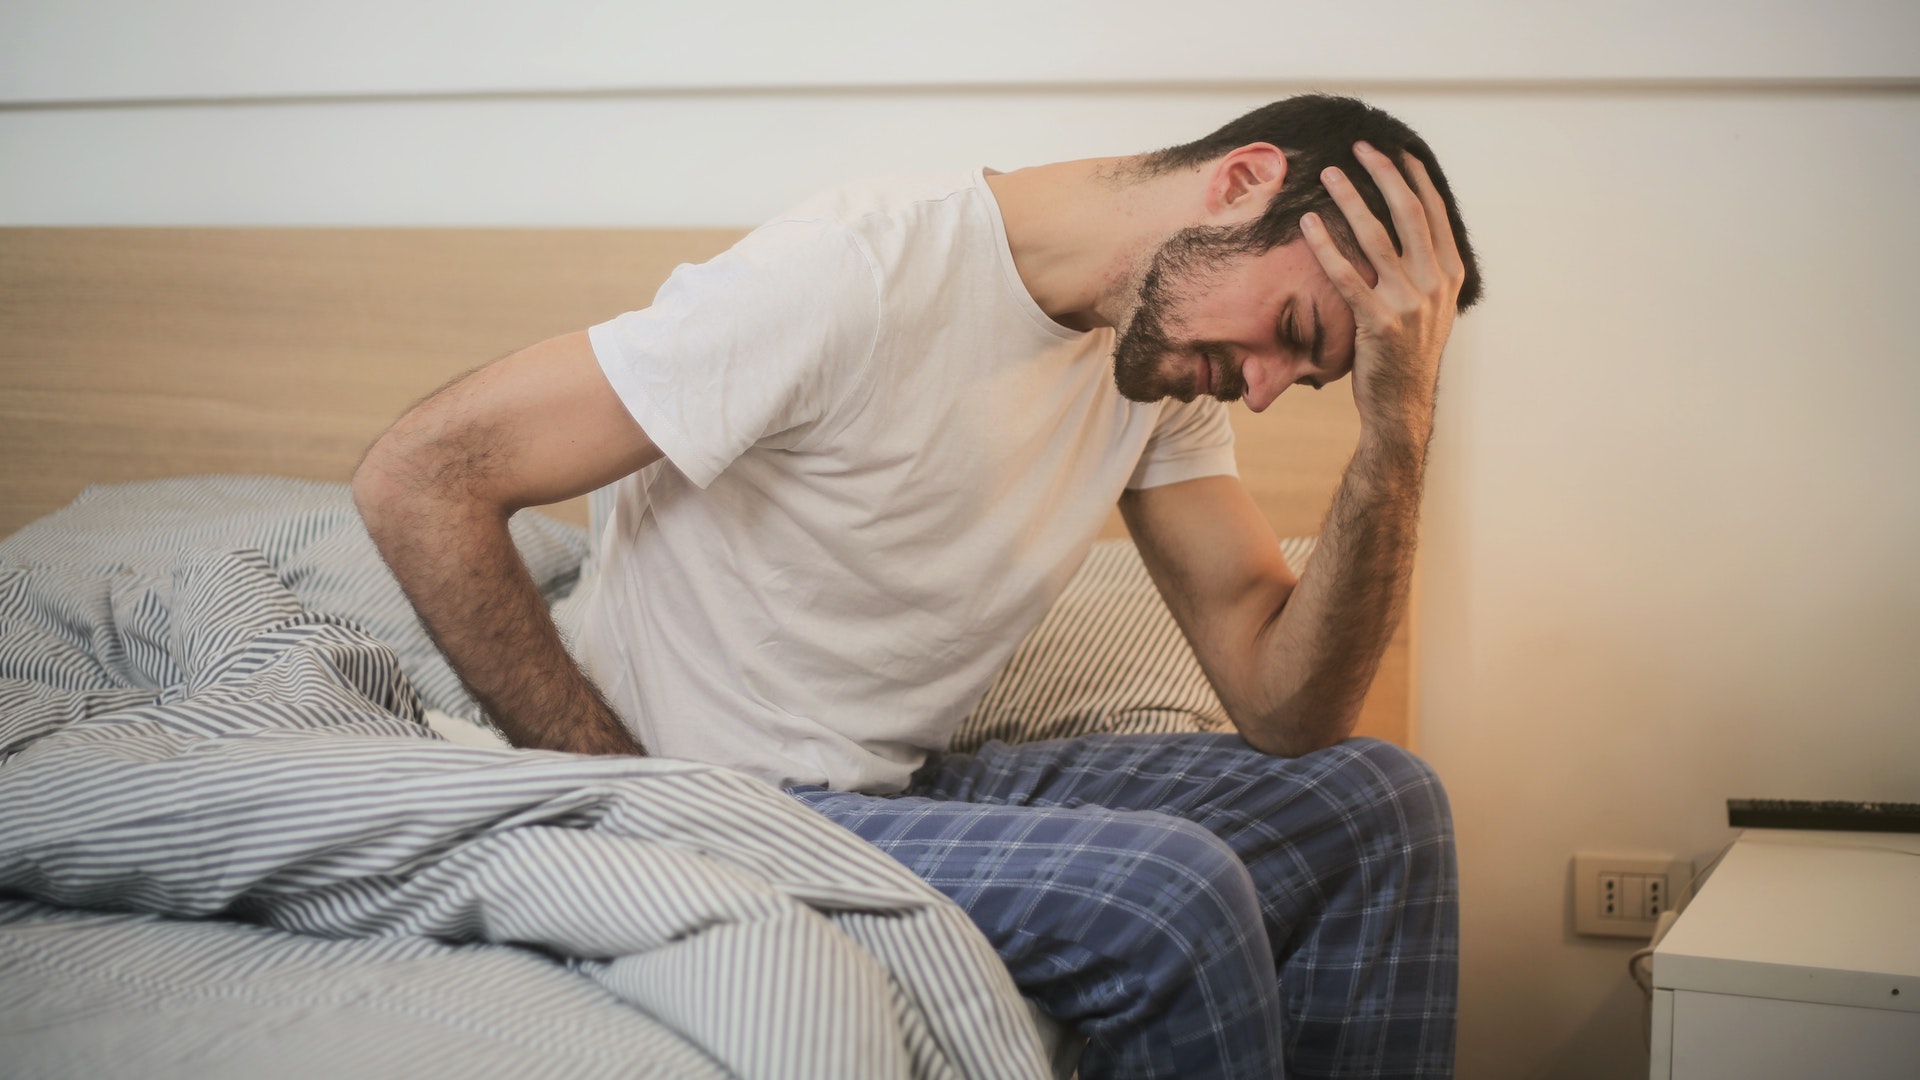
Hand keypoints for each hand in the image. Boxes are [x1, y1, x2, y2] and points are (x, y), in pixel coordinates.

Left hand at [1300, 143, 1467, 444]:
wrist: (1401, 405)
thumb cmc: (1406, 354)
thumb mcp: (1430, 308)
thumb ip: (1424, 269)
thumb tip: (1408, 229)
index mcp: (1450, 274)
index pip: (1433, 212)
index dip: (1414, 178)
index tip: (1395, 150)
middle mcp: (1435, 283)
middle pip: (1408, 213)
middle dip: (1384, 174)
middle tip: (1360, 147)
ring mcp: (1409, 303)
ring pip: (1377, 238)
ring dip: (1351, 200)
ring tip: (1328, 174)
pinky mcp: (1379, 322)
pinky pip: (1346, 276)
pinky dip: (1326, 246)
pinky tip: (1308, 224)